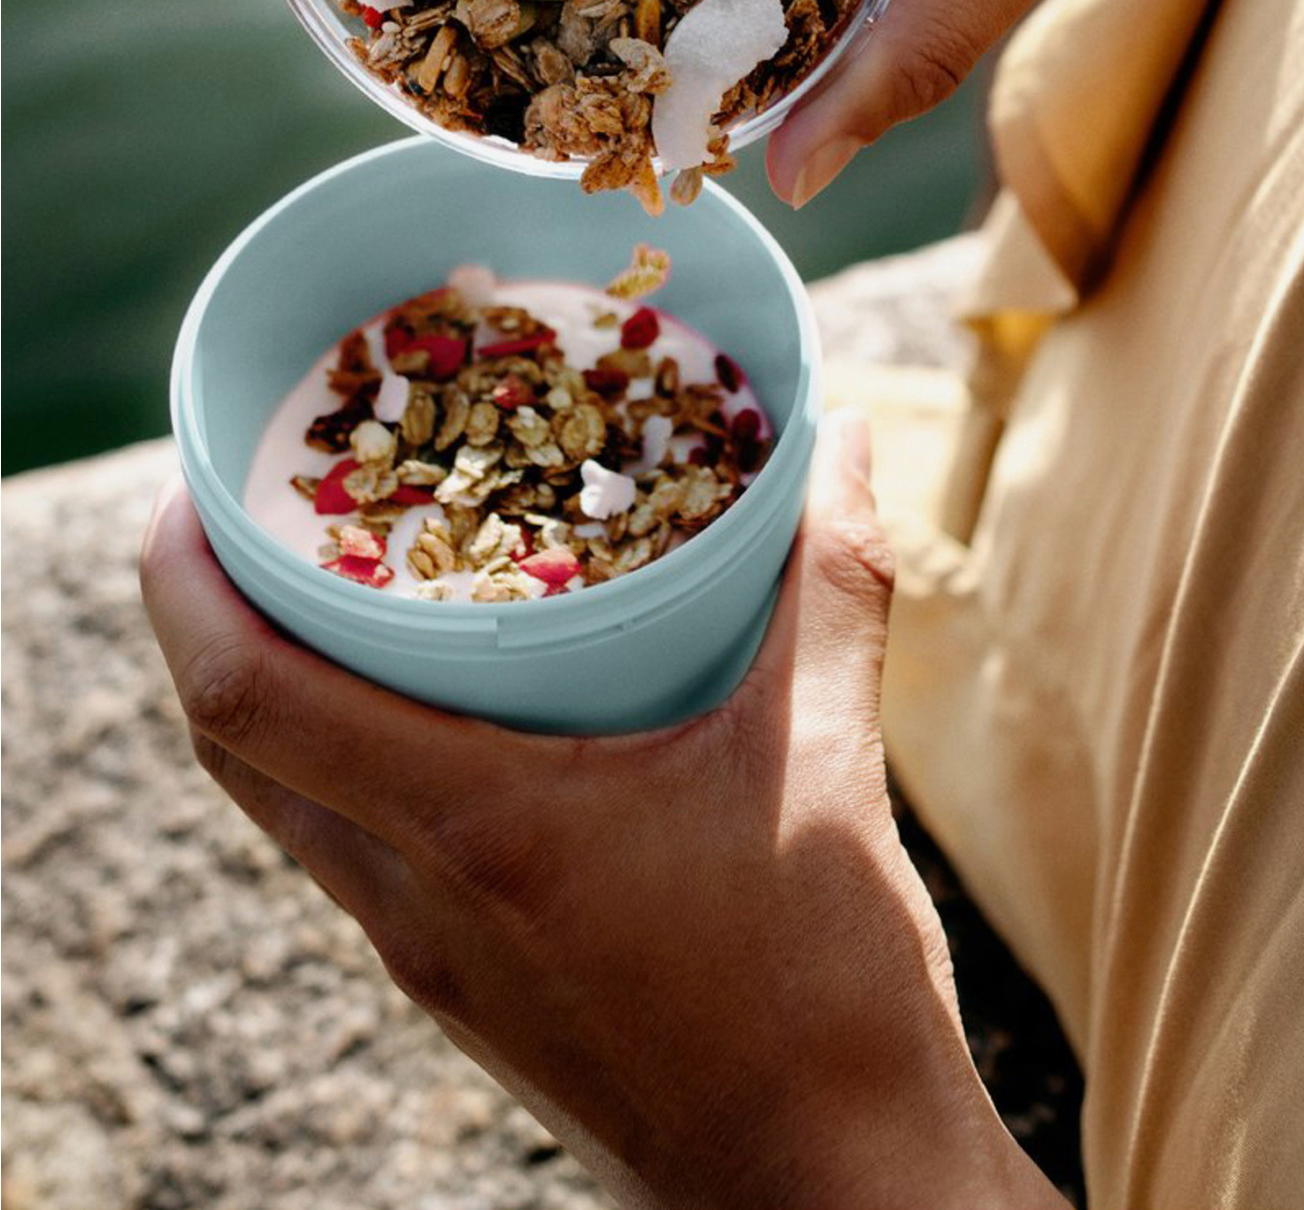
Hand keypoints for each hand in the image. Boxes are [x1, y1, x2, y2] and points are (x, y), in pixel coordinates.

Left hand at [140, 413, 1059, 1209]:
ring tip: (323, 587)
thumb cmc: (822, 990)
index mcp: (479, 830)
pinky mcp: (462, 989)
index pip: (250, 700)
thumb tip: (848, 437)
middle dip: (206, 619)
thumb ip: (833, 582)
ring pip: (285, 806)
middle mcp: (418, 902)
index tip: (191, 490)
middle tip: (247, 511)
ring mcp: (429, 958)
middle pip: (235, 748)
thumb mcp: (828, 759)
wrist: (826, 1183)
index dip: (185, 585)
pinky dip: (342, 760)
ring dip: (271, 691)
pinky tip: (424, 710)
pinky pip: (349, 852)